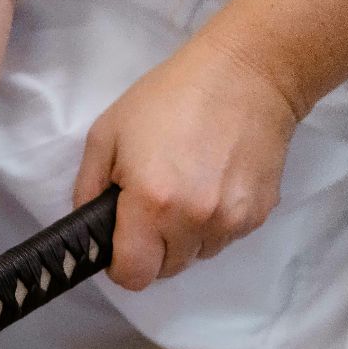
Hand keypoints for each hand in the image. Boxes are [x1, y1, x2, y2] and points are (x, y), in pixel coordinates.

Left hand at [72, 35, 299, 289]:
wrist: (248, 74)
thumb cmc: (169, 97)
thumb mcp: (107, 133)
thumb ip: (88, 189)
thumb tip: (91, 229)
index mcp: (152, 202)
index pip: (133, 275)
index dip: (120, 263)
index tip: (120, 240)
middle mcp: (194, 220)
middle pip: (165, 269)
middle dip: (153, 247)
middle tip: (151, 204)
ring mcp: (232, 220)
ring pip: (197, 255)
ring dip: (185, 236)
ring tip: (186, 188)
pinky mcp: (259, 213)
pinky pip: (225, 238)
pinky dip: (214, 222)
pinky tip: (213, 182)